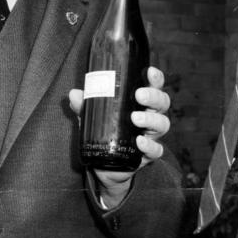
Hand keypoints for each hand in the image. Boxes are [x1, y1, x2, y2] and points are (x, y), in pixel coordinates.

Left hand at [69, 66, 170, 208]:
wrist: (105, 166)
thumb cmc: (105, 132)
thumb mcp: (93, 116)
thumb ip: (85, 106)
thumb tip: (74, 94)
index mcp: (141, 103)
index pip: (154, 87)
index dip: (155, 78)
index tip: (149, 71)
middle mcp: (150, 117)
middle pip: (162, 103)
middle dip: (153, 96)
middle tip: (139, 95)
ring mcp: (151, 136)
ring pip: (163, 124)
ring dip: (151, 120)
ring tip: (135, 118)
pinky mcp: (147, 156)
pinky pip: (157, 150)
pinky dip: (150, 145)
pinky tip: (139, 142)